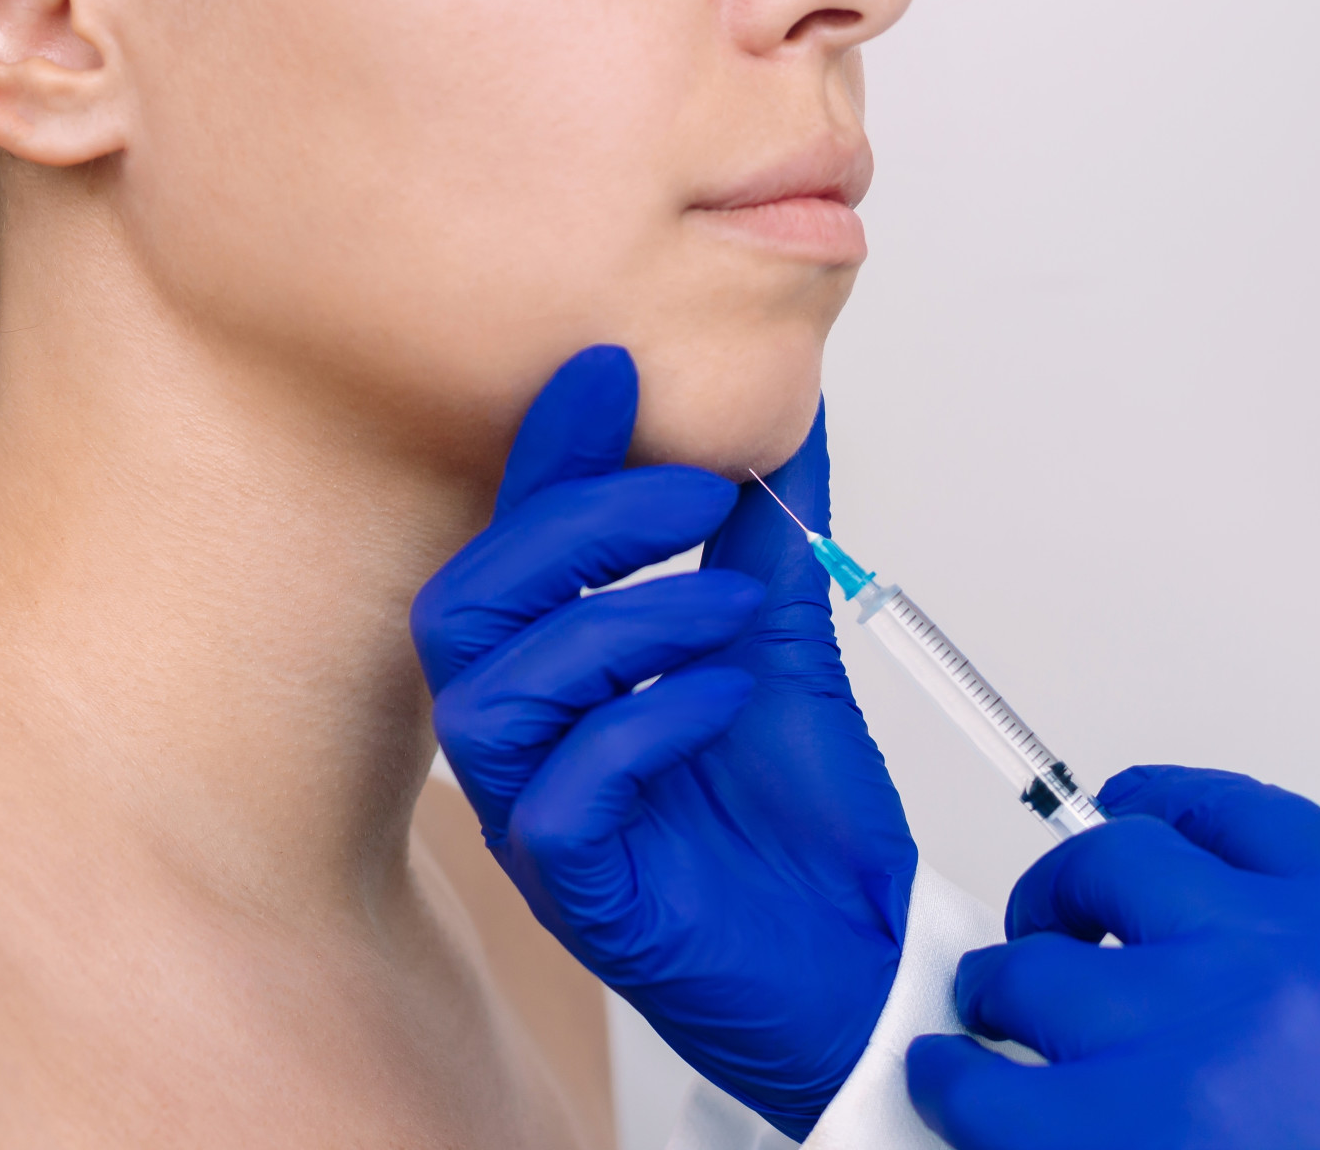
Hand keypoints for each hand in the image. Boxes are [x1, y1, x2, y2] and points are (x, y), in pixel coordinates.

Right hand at [411, 346, 916, 1138]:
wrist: (857, 952)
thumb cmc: (795, 810)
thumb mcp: (780, 635)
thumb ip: (769, 526)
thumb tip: (792, 400)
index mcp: (552, 670)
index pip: (510, 543)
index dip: (544, 454)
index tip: (611, 367)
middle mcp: (519, 739)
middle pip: (462, 607)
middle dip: (570, 526)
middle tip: (692, 490)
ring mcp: (532, 819)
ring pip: (492, 696)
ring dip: (616, 621)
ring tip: (730, 604)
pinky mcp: (577, 893)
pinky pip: (558, 798)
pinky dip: (643, 724)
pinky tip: (724, 697)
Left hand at [907, 766, 1319, 1149]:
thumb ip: (1310, 988)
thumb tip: (1192, 941)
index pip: (1243, 820)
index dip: (1169, 804)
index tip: (1130, 805)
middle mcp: (1268, 970)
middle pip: (1119, 864)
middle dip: (1065, 898)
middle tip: (1045, 940)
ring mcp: (1179, 1046)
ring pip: (1031, 968)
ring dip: (1002, 994)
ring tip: (996, 1024)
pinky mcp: (1097, 1137)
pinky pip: (978, 1078)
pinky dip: (951, 1080)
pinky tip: (952, 1085)